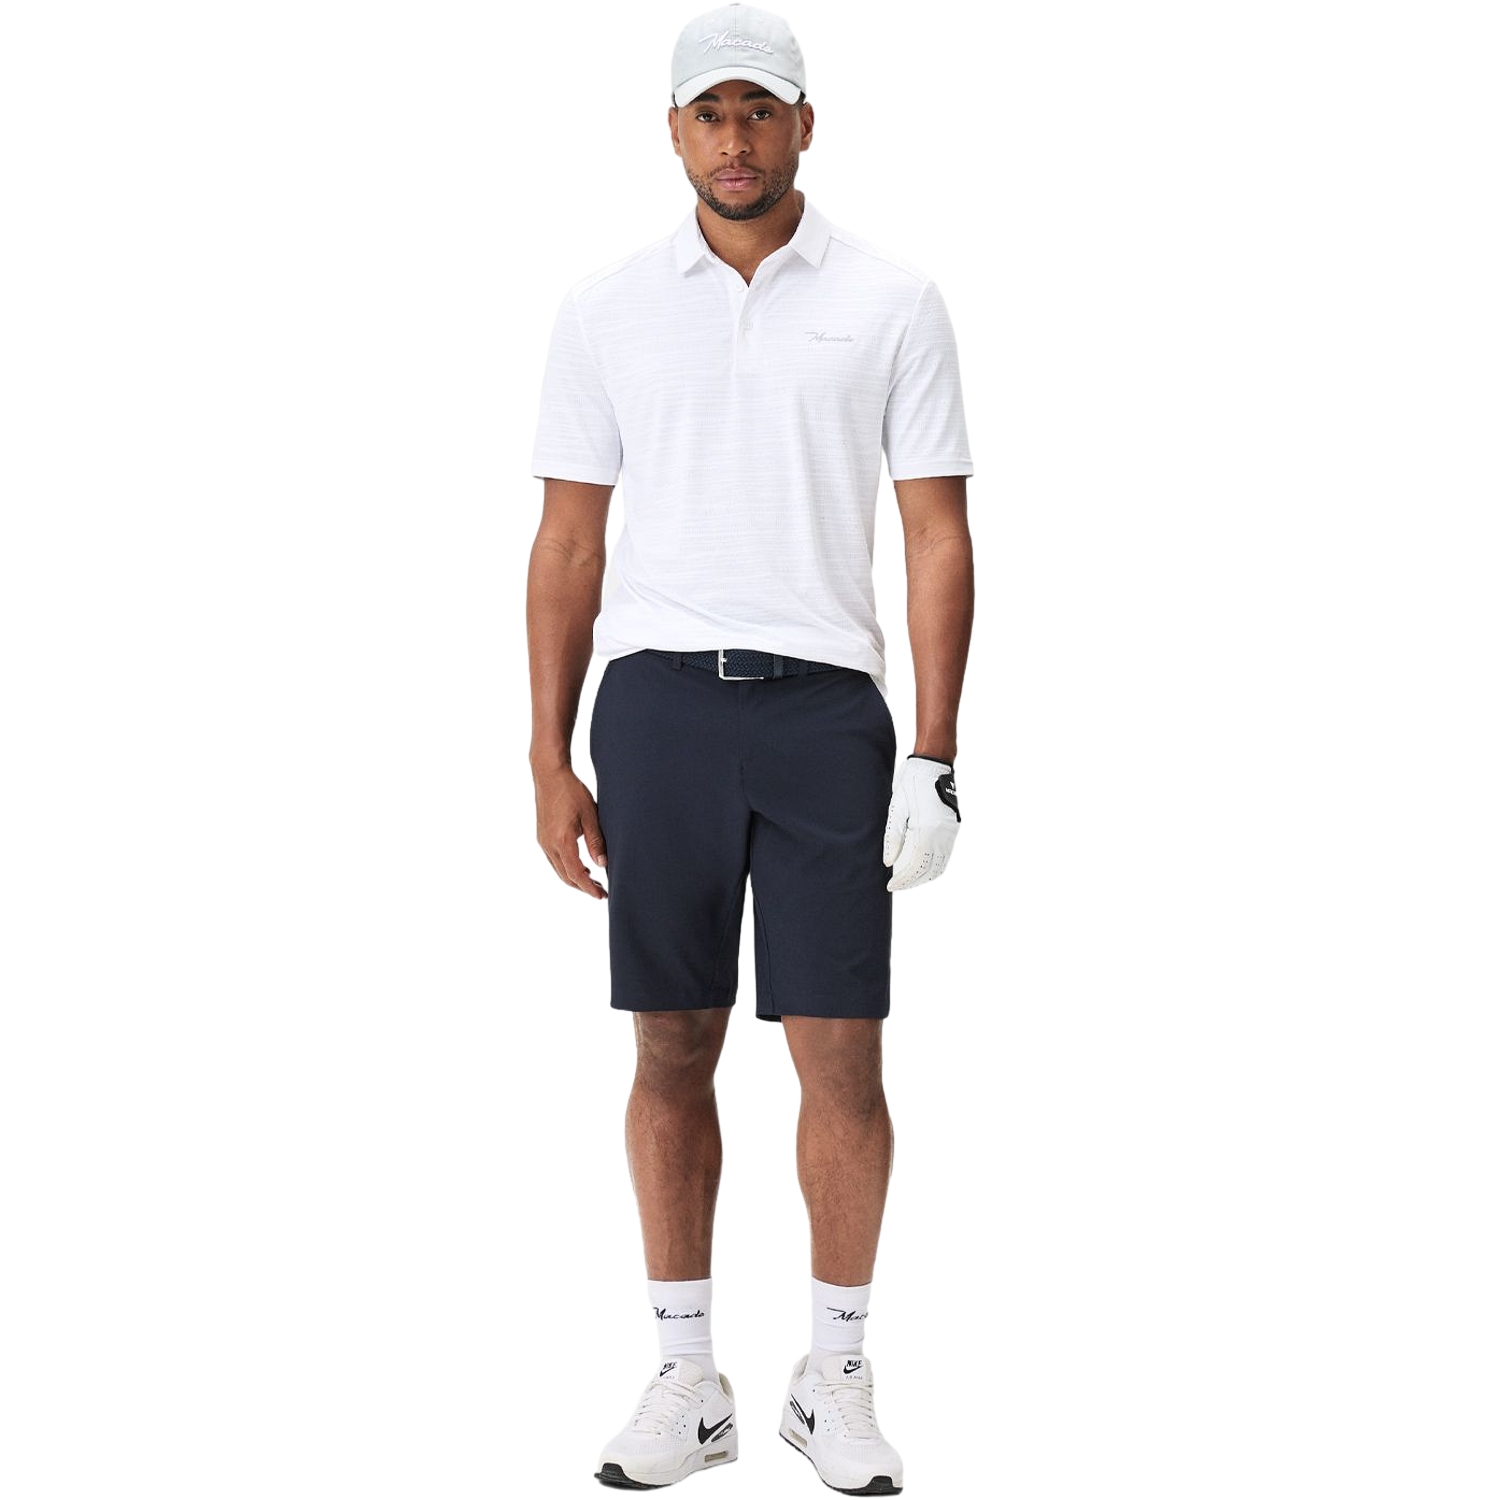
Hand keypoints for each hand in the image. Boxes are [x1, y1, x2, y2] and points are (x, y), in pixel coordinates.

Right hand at [533, 765, 607, 898]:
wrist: (549, 775)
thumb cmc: (571, 791)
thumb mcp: (590, 815)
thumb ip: (596, 841)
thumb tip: (602, 864)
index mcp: (561, 841)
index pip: (576, 874)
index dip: (589, 888)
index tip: (601, 895)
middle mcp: (549, 845)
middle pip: (566, 876)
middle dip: (583, 887)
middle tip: (601, 892)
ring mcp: (543, 841)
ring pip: (559, 870)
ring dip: (574, 878)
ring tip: (593, 882)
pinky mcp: (542, 836)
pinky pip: (554, 860)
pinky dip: (567, 868)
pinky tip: (579, 865)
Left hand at [882, 754, 960, 891]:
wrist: (933, 764)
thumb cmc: (911, 783)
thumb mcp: (896, 808)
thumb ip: (893, 838)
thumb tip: (888, 863)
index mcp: (927, 830)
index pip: (916, 866)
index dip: (903, 880)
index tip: (890, 886)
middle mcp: (943, 834)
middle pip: (930, 870)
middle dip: (913, 881)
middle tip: (897, 885)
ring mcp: (951, 832)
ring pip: (941, 865)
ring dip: (925, 876)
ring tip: (908, 879)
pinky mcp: (953, 827)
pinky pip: (946, 854)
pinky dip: (935, 865)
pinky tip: (921, 865)